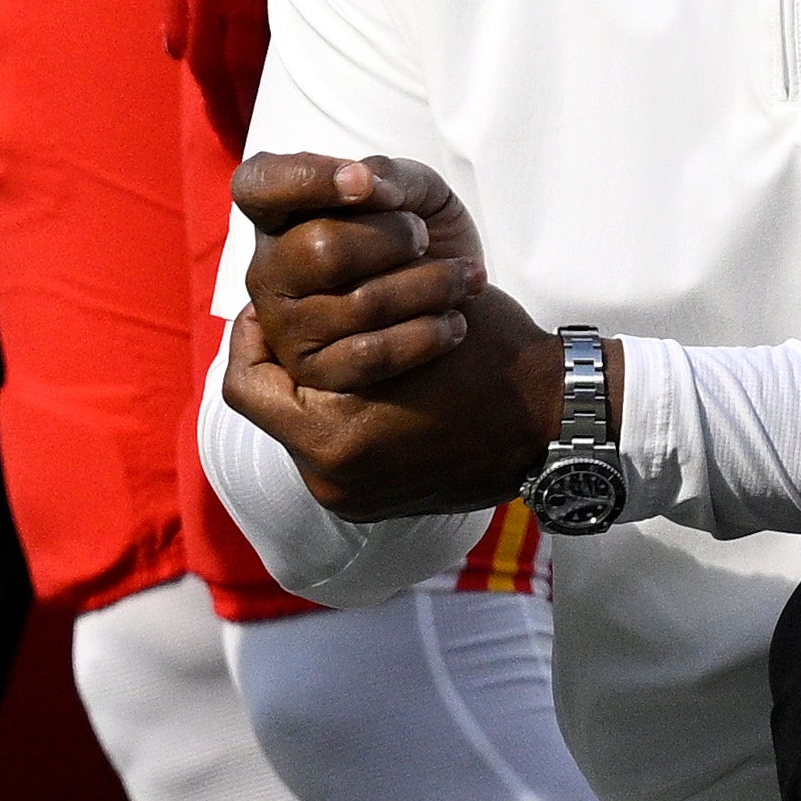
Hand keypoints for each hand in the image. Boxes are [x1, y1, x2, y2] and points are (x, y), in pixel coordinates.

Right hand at [159, 0, 318, 154]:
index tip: (260, 137)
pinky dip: (187, 31)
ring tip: (225, 110)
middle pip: (205, 54)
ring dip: (205, 73)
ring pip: (184, 30)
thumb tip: (296, 37)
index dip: (248, 100)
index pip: (237, 52)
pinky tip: (198, 52)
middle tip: (239, 145)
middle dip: (222, 104)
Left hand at [215, 150, 561, 522]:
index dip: (250, 335)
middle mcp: (334, 481)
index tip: (269, 303)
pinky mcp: (373, 504)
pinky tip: (361, 377)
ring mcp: (353, 499)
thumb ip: (334, 312)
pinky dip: (336, 414)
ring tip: (330, 344)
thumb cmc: (488, 353)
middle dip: (281, 361)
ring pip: (297, 429)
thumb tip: (271, 296)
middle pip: (269, 410)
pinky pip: (328, 452)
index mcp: (334, 439)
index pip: (244, 384)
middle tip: (296, 319)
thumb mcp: (408, 309)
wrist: (555, 421)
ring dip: (310, 387)